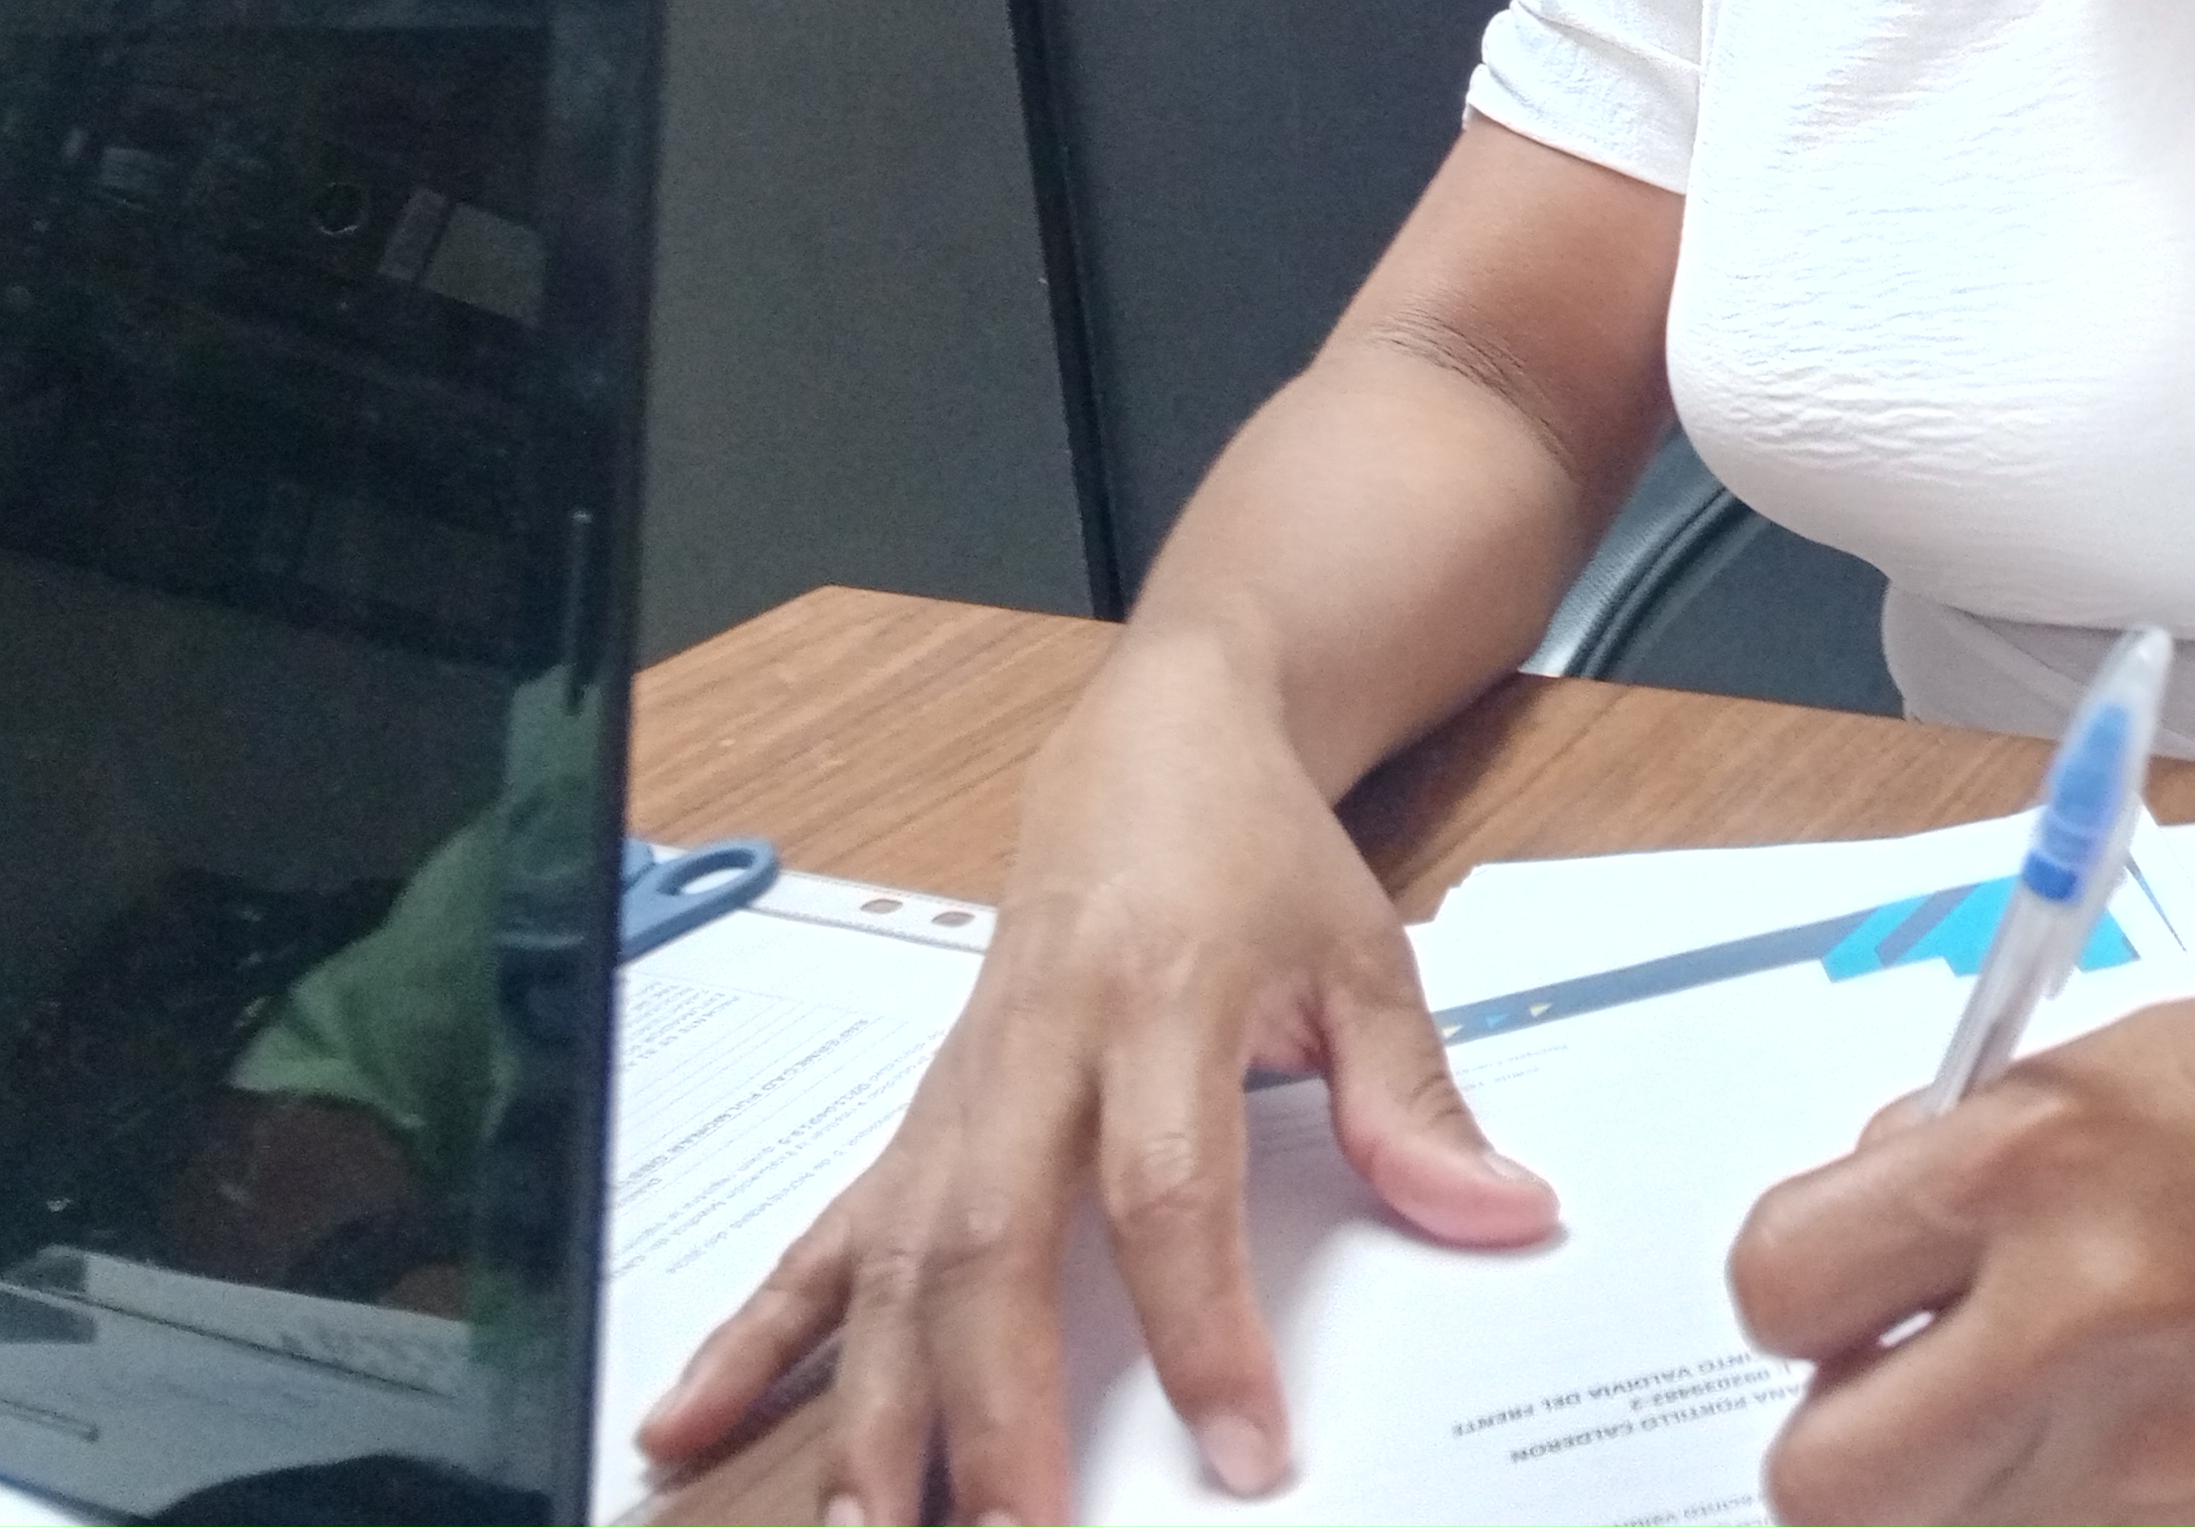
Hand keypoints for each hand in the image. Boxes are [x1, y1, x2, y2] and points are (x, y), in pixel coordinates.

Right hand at [629, 624, 1557, 1525]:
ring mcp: (963, 1086)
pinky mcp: (921, 1113)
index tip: (1242, 1449)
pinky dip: (757, 1332)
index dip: (1200, 1325)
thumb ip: (1418, 1102)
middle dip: (996, 1405)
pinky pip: (827, 1231)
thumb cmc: (1255, 853)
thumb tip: (1506, 1215)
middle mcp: (1039, 1046)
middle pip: (997, 1240)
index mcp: (1161, 994)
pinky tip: (688, 1421)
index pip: (1167, 1186)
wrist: (1153, 745)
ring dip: (873, 1402)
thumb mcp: (1364, 956)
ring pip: (897, 1255)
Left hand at [1727, 971, 2194, 1526]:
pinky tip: (2109, 1444)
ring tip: (2012, 1413)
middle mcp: (2081, 1323)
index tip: (1835, 1283)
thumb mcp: (2101, 1062)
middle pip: (1823, 1482)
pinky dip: (2055, 1513)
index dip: (1792, 1288)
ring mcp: (2157, 1464)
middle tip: (1897, 1381)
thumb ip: (1957, 1155)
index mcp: (2034, 1164)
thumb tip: (1855, 1234)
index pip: (1777, 1284)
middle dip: (1837, 1436)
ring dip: (1943, 1492)